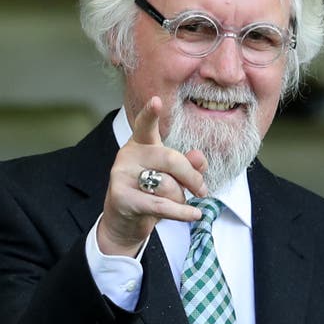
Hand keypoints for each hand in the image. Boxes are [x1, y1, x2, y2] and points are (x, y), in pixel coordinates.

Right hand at [97, 96, 207, 255]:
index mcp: (141, 143)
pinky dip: (181, 213)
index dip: (150, 113)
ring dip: (181, 199)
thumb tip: (199, 158)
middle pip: (171, 159)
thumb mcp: (171, 177)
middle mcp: (128, 155)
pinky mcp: (121, 197)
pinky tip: (194, 215)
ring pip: (167, 185)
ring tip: (178, 205)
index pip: (145, 125)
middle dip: (191, 177)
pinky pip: (160, 205)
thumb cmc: (150, 194)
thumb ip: (188, 165)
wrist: (123, 222)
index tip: (156, 101)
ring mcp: (121, 175)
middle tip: (201, 190)